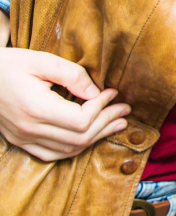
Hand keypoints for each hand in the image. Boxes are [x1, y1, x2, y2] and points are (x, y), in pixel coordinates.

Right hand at [0, 47, 128, 160]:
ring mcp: (23, 138)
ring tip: (116, 124)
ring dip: (96, 138)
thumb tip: (95, 92)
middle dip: (107, 123)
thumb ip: (71, 74)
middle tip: (124, 110)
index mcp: (35, 108)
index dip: (102, 108)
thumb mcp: (41, 60)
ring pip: (68, 150)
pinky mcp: (19, 141)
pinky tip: (89, 136)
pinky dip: (75, 147)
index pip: (81, 120)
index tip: (112, 93)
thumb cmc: (8, 65)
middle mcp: (29, 129)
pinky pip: (52, 155)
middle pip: (79, 138)